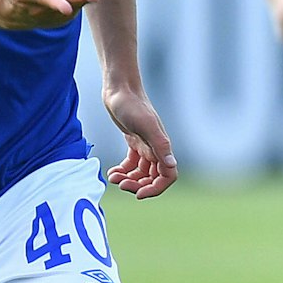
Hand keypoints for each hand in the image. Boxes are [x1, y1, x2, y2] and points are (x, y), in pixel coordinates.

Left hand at [102, 83, 177, 198]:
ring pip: (141, 172)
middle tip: (120, 184)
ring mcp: (145, 145)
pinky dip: (123, 171)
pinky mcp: (134, 141)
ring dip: (128, 179)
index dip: (155, 189)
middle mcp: (155, 148)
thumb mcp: (145, 125)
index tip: (138, 194)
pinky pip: (132, 164)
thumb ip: (160, 145)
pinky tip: (111, 171)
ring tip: (112, 178)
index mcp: (161, 147)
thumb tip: (171, 165)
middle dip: (137, 185)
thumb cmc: (131, 105)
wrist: (119, 88)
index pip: (167, 176)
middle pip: (152, 177)